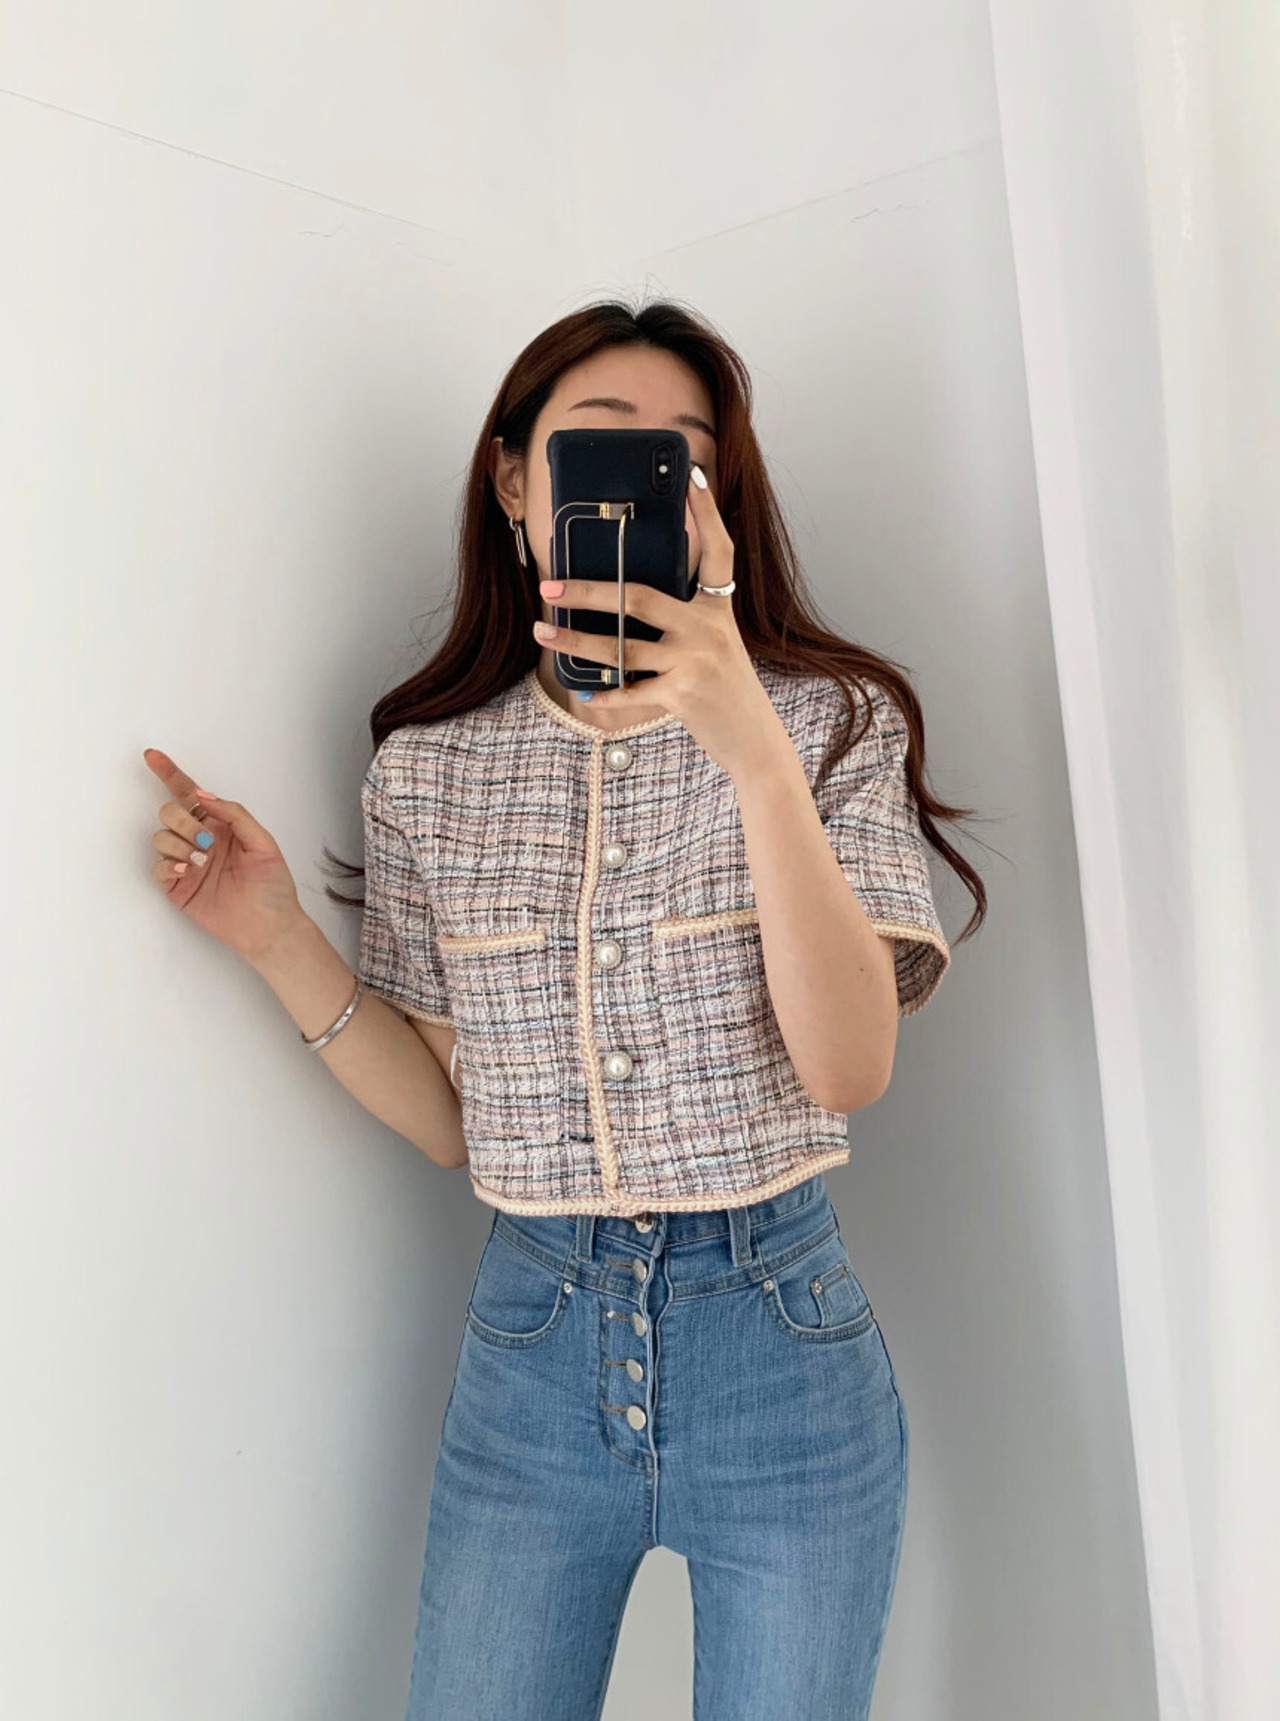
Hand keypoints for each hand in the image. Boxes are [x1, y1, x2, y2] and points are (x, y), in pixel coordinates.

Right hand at [143, 748, 304, 961]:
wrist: (269, 926)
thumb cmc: (272, 886)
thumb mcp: (264, 843)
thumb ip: (235, 815)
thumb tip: (204, 796)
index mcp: (219, 825)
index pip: (189, 794)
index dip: (170, 774)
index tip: (152, 756)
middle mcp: (198, 840)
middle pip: (169, 812)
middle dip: (182, 821)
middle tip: (206, 842)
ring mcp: (184, 862)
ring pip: (159, 837)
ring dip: (178, 844)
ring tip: (201, 862)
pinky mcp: (175, 886)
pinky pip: (155, 866)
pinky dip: (166, 863)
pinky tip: (185, 870)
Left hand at [532, 466, 781, 775]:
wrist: (754, 741)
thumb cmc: (725, 689)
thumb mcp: (715, 643)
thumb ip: (684, 618)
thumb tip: (626, 600)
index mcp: (717, 610)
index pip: (717, 551)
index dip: (706, 512)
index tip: (692, 475)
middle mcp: (708, 629)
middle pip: (638, 598)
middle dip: (589, 591)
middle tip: (550, 586)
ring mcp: (695, 662)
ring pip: (621, 648)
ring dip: (576, 643)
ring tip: (544, 634)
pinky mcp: (682, 695)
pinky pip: (629, 692)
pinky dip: (603, 695)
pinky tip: (582, 692)